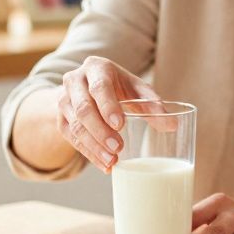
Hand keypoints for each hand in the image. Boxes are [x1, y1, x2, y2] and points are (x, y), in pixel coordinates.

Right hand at [57, 55, 160, 171]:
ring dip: (94, 146)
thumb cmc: (119, 87)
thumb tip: (173, 126)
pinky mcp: (60, 119)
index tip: (120, 125)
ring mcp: (63, 100)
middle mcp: (75, 81)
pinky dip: (88, 153)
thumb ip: (153, 104)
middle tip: (119, 148)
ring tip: (113, 161)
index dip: (108, 106)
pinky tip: (104, 165)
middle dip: (101, 131)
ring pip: (75, 126)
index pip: (99, 87)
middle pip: (84, 109)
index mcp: (96, 68)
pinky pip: (71, 139)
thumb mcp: (136, 89)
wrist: (88, 87)